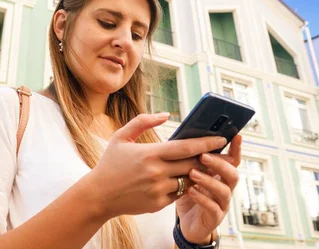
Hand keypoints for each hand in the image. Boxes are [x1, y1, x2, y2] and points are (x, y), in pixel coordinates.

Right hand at [85, 113, 228, 219]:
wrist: (98, 195)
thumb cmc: (110, 164)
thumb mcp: (120, 137)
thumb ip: (142, 122)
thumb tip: (165, 114)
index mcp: (150, 154)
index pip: (186, 147)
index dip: (206, 143)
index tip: (220, 139)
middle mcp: (156, 173)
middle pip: (193, 164)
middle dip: (207, 158)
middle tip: (218, 152)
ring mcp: (158, 190)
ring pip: (188, 181)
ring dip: (197, 173)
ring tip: (205, 165)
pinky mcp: (158, 204)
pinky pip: (179, 194)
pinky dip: (184, 186)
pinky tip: (185, 179)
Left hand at [176, 134, 242, 244]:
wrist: (187, 223)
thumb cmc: (188, 194)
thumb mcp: (189, 175)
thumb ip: (192, 161)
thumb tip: (186, 139)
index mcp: (221, 176)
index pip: (233, 160)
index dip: (236, 149)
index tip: (236, 136)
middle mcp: (226, 189)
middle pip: (232, 174)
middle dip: (219, 164)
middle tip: (203, 156)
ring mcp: (222, 204)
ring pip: (224, 191)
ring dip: (209, 180)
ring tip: (193, 173)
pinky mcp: (214, 218)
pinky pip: (213, 208)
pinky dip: (202, 198)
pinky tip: (191, 191)